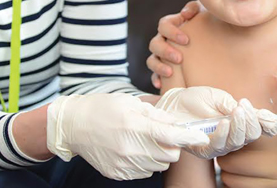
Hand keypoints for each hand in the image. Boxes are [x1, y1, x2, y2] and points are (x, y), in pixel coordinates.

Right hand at [47, 93, 208, 180]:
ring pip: (159, 165)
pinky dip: (146, 162)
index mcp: (135, 126)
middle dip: (173, 145)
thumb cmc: (103, 108)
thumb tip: (178, 123)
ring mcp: (124, 164)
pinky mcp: (118, 173)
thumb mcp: (131, 102)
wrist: (74, 126)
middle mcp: (131, 148)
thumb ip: (157, 114)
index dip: (190, 137)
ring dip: (160, 154)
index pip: (171, 136)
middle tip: (164, 133)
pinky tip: (134, 148)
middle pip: (170, 155)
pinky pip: (144, 171)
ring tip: (146, 139)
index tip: (202, 137)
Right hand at [147, 0, 202, 88]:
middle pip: (155, 44)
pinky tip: (161, 85)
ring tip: (170, 73)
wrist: (213, 46)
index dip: (172, 32)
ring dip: (159, 66)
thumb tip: (186, 12)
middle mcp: (163, 40)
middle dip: (165, 51)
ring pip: (151, 60)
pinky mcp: (163, 71)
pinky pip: (154, 76)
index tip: (186, 40)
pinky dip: (156, 79)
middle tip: (179, 58)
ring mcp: (161, 56)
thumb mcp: (204, 14)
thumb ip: (195, 8)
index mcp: (172, 25)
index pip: (164, 25)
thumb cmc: (208, 26)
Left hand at [157, 87, 276, 157]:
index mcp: (240, 122)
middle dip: (251, 121)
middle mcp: (233, 136)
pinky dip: (223, 134)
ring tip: (236, 110)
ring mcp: (219, 144)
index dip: (269, 124)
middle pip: (251, 135)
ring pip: (237, 142)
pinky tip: (223, 122)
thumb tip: (262, 113)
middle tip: (243, 106)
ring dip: (239, 126)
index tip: (269, 117)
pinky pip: (217, 146)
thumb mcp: (220, 97)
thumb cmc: (197, 100)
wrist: (174, 103)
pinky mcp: (203, 149)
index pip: (262, 128)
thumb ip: (238, 106)